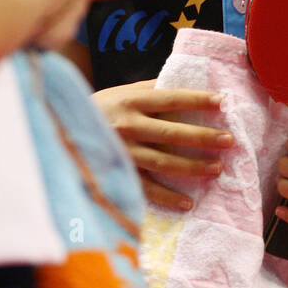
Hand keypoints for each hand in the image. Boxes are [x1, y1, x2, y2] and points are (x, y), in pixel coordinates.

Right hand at [93, 80, 232, 209]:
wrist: (58, 131)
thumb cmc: (97, 110)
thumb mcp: (118, 93)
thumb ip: (146, 90)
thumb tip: (179, 85)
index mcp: (129, 100)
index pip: (171, 98)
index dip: (197, 99)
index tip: (223, 101)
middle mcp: (127, 125)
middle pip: (173, 132)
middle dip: (204, 137)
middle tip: (229, 141)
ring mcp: (123, 152)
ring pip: (164, 162)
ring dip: (193, 166)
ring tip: (217, 169)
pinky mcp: (117, 174)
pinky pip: (146, 188)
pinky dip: (168, 197)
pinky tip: (188, 202)